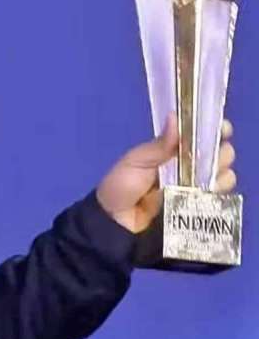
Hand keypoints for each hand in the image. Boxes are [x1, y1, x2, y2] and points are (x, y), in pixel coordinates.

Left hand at [96, 115, 237, 233]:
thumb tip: (175, 116)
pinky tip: (213, 190)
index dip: (213, 130)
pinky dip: (220, 192)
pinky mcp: (194, 207)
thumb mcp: (136, 162)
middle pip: (216, 155)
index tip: (223, 129)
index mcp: (169, 151)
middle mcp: (185, 167)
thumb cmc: (121, 186)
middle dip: (222, 153)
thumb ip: (159, 145)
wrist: (115, 221)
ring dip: (222, 173)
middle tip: (216, 157)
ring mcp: (191, 188)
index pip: (197, 136)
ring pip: (221, 175)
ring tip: (211, 176)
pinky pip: (216, 197)